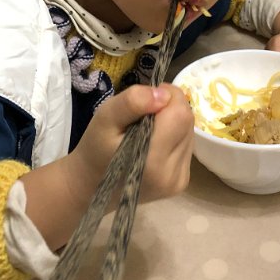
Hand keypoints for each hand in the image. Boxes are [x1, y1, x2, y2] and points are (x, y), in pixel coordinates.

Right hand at [21, 84, 193, 252]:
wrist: (90, 185)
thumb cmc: (95, 148)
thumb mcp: (105, 117)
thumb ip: (133, 102)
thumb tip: (164, 94)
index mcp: (153, 160)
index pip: (180, 113)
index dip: (167, 96)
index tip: (147, 98)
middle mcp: (172, 174)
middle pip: (187, 121)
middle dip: (170, 107)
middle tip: (144, 111)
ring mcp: (179, 180)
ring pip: (189, 131)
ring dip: (173, 121)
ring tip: (147, 128)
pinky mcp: (181, 181)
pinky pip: (187, 145)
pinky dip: (174, 135)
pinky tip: (155, 141)